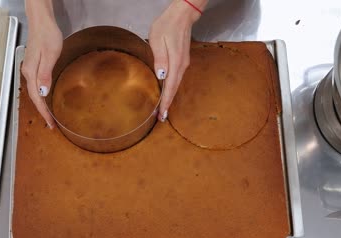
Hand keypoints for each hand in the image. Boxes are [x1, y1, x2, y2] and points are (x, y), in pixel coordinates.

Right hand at [22, 0, 62, 128]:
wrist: (41, 22)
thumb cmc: (47, 35)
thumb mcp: (50, 55)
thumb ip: (45, 74)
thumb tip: (43, 92)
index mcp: (31, 72)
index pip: (37, 98)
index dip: (43, 112)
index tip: (50, 123)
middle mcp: (28, 72)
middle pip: (34, 97)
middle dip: (42, 112)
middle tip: (51, 124)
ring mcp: (30, 69)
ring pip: (34, 92)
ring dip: (41, 105)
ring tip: (48, 116)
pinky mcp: (34, 66)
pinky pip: (36, 86)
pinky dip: (41, 96)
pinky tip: (46, 98)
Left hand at [149, 0, 206, 121]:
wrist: (181, 15)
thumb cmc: (167, 25)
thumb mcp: (157, 39)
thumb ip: (159, 58)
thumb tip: (161, 75)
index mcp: (175, 62)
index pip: (170, 86)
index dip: (165, 101)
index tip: (162, 114)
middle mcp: (181, 65)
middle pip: (174, 88)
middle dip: (168, 103)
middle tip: (161, 117)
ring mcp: (183, 63)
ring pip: (176, 84)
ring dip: (169, 96)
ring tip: (163, 108)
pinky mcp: (182, 60)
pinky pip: (177, 78)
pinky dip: (171, 87)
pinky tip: (167, 91)